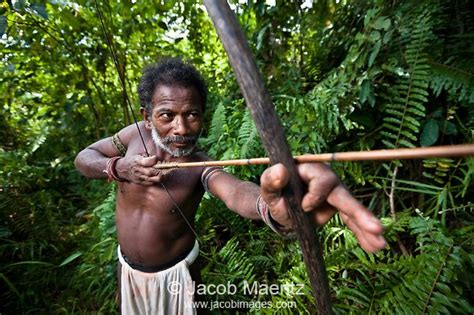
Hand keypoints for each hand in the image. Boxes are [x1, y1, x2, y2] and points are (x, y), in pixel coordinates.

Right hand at [116, 155, 163, 184]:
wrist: (122, 169)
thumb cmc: (132, 161)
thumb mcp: (138, 156)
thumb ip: (147, 158)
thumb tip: (158, 159)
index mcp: (137, 161)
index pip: (147, 161)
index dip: (154, 160)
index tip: (157, 158)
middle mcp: (138, 170)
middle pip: (150, 172)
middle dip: (159, 170)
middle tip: (165, 168)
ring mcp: (138, 177)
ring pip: (151, 179)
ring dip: (159, 177)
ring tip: (164, 174)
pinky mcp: (139, 182)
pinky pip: (149, 183)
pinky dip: (154, 181)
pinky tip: (158, 178)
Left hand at [260, 163, 385, 252]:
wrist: (279, 203)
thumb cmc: (274, 193)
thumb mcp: (268, 188)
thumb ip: (270, 180)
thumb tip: (280, 170)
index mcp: (311, 169)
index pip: (324, 180)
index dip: (316, 195)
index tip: (304, 207)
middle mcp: (327, 179)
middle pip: (345, 195)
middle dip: (360, 213)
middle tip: (375, 228)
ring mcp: (334, 193)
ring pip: (352, 209)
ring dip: (365, 227)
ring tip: (380, 244)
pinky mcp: (336, 206)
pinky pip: (350, 219)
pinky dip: (360, 233)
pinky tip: (373, 247)